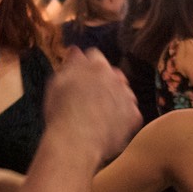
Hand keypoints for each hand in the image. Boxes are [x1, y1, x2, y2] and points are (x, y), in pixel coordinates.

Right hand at [43, 48, 139, 163]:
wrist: (77, 141)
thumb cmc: (61, 113)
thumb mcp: (57, 83)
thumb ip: (70, 64)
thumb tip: (75, 51)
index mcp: (96, 66)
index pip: (94, 56)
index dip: (86, 66)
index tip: (80, 77)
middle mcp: (115, 77)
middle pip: (112, 73)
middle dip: (103, 81)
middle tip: (89, 97)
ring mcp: (127, 96)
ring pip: (124, 92)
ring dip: (115, 98)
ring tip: (98, 115)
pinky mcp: (134, 116)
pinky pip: (130, 113)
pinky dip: (122, 118)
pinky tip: (108, 127)